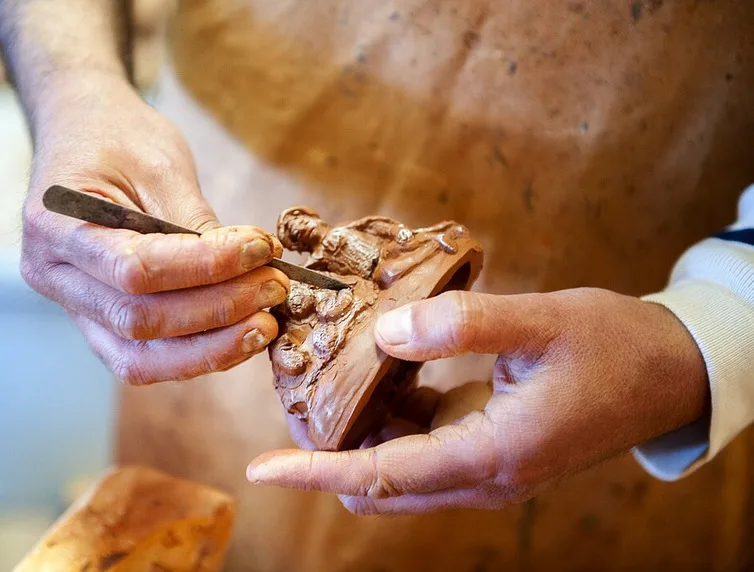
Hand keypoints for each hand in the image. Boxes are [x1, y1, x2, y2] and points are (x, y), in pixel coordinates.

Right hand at [21, 70, 288, 383]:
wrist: (84, 131)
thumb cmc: (119, 138)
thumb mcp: (160, 165)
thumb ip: (196, 223)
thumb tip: (250, 268)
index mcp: (55, 226)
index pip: (135, 269)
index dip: (207, 266)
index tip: (260, 250)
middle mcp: (55, 276)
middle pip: (139, 321)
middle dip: (219, 310)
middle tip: (275, 286)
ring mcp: (74, 306)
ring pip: (141, 357)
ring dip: (213, 347)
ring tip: (267, 321)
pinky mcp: (103, 322)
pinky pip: (147, 358)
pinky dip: (199, 353)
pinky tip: (242, 334)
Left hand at [247, 288, 708, 513]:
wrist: (665, 372)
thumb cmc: (612, 347)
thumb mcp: (541, 323)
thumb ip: (463, 327)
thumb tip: (386, 332)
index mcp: (492, 456)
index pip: (383, 477)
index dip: (316, 472)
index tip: (263, 468)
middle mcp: (480, 475)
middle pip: (379, 482)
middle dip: (330, 449)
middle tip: (299, 391)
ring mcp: (483, 464)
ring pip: (396, 464)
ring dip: (360, 429)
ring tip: (333, 370)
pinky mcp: (486, 444)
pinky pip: (421, 441)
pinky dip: (391, 413)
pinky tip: (386, 365)